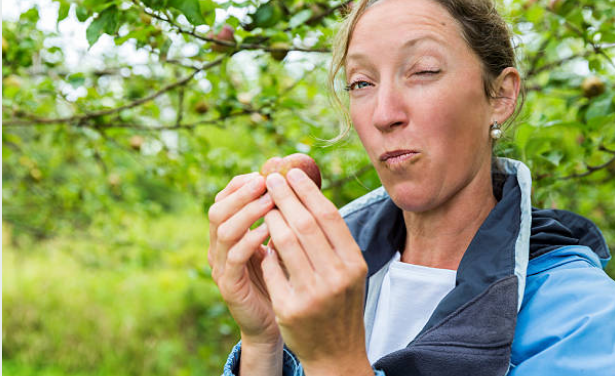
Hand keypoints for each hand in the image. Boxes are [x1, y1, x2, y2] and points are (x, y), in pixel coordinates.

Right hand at [207, 172, 280, 346]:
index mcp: (228, 235)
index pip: (224, 199)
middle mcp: (219, 248)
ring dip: (248, 212)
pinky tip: (271, 229)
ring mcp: (221, 267)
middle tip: (264, 181)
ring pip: (224, 230)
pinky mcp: (229, 286)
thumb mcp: (279, 243)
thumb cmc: (280, 280)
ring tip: (271, 201)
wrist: (274, 324)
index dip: (241, 184)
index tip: (263, 172)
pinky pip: (235, 256)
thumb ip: (279, 218)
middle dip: (241, 193)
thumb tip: (294, 181)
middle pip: (217, 210)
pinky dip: (251, 239)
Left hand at [260, 168, 371, 375]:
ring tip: (265, 205)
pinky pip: (271, 268)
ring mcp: (312, 294)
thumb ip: (333, 240)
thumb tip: (308, 196)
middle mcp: (336, 277)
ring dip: (271, 217)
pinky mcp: (289, 308)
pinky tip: (263, 241)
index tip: (291, 173)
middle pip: (304, 223)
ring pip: (285, 241)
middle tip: (270, 179)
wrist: (336, 352)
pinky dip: (266, 251)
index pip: (328, 216)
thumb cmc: (340, 303)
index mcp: (354, 263)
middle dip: (284, 196)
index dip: (307, 191)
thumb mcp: (349, 272)